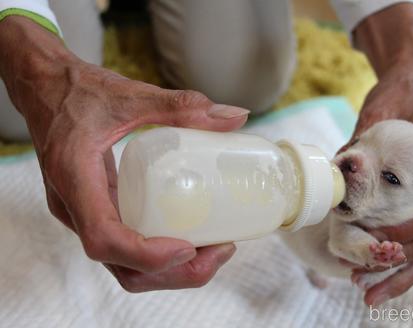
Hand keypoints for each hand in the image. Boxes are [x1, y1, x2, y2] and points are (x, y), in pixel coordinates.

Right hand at [0, 16, 249, 291]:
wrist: (42, 90)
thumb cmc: (76, 91)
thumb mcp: (129, 95)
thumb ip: (181, 106)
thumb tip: (235, 117)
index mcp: (75, 179)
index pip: (104, 239)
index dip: (148, 254)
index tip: (190, 246)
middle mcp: (76, 208)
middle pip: (124, 266)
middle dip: (175, 271)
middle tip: (220, 250)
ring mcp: (86, 214)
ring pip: (126, 265)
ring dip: (172, 270)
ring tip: (214, 249)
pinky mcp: (98, 211)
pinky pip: (128, 248)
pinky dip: (161, 254)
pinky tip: (192, 236)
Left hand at [338, 4, 412, 305]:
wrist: (410, 83)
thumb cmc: (398, 94)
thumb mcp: (380, 110)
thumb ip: (361, 141)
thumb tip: (334, 174)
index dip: (410, 234)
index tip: (379, 244)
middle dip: (402, 270)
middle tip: (368, 291)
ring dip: (399, 272)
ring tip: (367, 292)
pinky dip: (396, 255)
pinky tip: (373, 269)